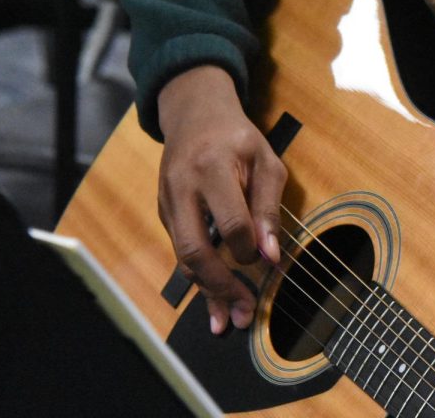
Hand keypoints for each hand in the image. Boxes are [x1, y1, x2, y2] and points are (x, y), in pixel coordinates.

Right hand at [156, 65, 285, 334]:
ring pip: (183, 258)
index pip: (231, 221)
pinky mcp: (162, 212)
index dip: (250, 248)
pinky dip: (199, 277)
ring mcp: (167, 201)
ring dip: (207, 292)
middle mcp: (182, 188)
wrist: (194, 113)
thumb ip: (269, 206)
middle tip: (245, 312)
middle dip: (221, 287)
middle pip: (195, 250)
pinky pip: (180, 251)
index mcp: (212, 168)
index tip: (269, 263)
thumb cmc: (238, 138)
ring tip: (229, 321)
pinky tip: (215, 299)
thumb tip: (271, 256)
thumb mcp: (266, 160)